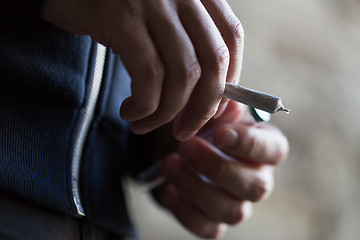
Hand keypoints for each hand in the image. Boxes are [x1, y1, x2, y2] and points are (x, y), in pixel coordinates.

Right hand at [41, 0, 244, 140]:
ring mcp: (154, 3)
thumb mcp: (159, 18)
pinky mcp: (122, 18)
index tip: (214, 111)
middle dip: (202, 108)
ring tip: (145, 125)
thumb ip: (187, 44)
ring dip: (167, 113)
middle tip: (184, 131)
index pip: (231, 39)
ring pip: (183, 74)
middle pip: (213, 61)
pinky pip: (149, 76)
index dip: (229, 81)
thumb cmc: (115, 9)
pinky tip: (130, 113)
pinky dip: (145, 106)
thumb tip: (210, 96)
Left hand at [155, 101, 288, 238]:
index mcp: (263, 147)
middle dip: (218, 167)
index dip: (250, 144)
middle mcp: (256, 179)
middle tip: (186, 146)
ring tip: (169, 163)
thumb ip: (220, 108)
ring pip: (233, 211)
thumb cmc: (201, 126)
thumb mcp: (208, 111)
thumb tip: (228, 104)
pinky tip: (168, 189)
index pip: (274, 150)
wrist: (176, 148)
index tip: (221, 134)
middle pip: (256, 187)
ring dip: (197, 188)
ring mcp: (237, 204)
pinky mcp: (215, 222)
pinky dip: (185, 210)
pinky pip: (208, 229)